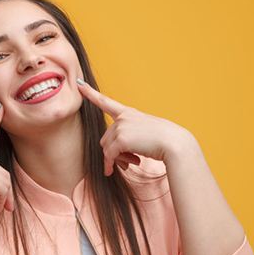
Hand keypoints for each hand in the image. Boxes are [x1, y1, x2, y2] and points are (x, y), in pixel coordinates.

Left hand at [77, 79, 191, 175]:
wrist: (174, 143)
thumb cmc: (164, 141)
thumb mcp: (144, 134)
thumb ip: (128, 138)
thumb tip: (112, 156)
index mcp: (129, 113)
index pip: (106, 101)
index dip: (91, 93)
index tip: (79, 83)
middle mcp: (123, 117)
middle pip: (105, 138)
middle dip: (113, 152)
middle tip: (127, 163)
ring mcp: (121, 126)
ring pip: (106, 148)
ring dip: (115, 160)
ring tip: (130, 164)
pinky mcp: (121, 139)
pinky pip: (109, 155)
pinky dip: (110, 165)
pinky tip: (116, 170)